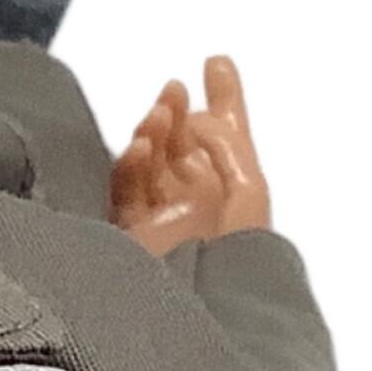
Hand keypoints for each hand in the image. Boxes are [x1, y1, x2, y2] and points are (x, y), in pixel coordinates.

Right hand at [110, 55, 271, 255]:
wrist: (200, 308)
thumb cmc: (233, 261)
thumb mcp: (249, 191)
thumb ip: (227, 148)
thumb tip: (197, 116)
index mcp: (226, 192)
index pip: (222, 136)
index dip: (223, 96)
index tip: (217, 62)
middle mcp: (190, 201)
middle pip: (178, 144)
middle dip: (176, 111)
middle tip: (175, 88)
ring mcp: (157, 216)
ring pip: (147, 161)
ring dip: (152, 131)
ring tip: (158, 114)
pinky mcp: (126, 232)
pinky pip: (122, 188)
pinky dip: (130, 163)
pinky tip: (139, 147)